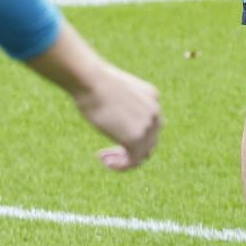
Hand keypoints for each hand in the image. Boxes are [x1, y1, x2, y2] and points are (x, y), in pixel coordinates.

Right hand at [27, 24, 160, 170]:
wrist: (90, 80)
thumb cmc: (90, 79)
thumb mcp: (110, 87)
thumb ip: (115, 99)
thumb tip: (103, 105)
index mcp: (152, 96)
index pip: (149, 123)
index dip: (131, 133)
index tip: (110, 134)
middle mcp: (155, 112)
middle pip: (150, 140)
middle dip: (128, 149)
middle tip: (105, 153)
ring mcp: (147, 127)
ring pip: (143, 153)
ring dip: (124, 159)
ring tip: (104, 160)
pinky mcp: (135, 139)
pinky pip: (134, 161)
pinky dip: (121, 165)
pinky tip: (105, 162)